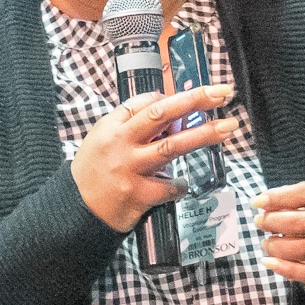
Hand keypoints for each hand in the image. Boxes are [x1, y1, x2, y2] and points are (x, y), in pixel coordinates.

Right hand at [70, 84, 240, 231]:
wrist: (75, 212)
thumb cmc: (92, 175)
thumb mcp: (101, 142)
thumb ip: (130, 128)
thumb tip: (169, 114)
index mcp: (111, 128)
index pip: (144, 103)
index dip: (171, 98)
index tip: (191, 97)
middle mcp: (120, 144)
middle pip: (163, 114)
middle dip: (195, 100)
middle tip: (222, 92)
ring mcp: (130, 169)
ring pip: (174, 146)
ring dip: (205, 134)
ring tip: (229, 127)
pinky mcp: (138, 194)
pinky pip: (170, 187)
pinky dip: (180, 185)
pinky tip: (181, 186)